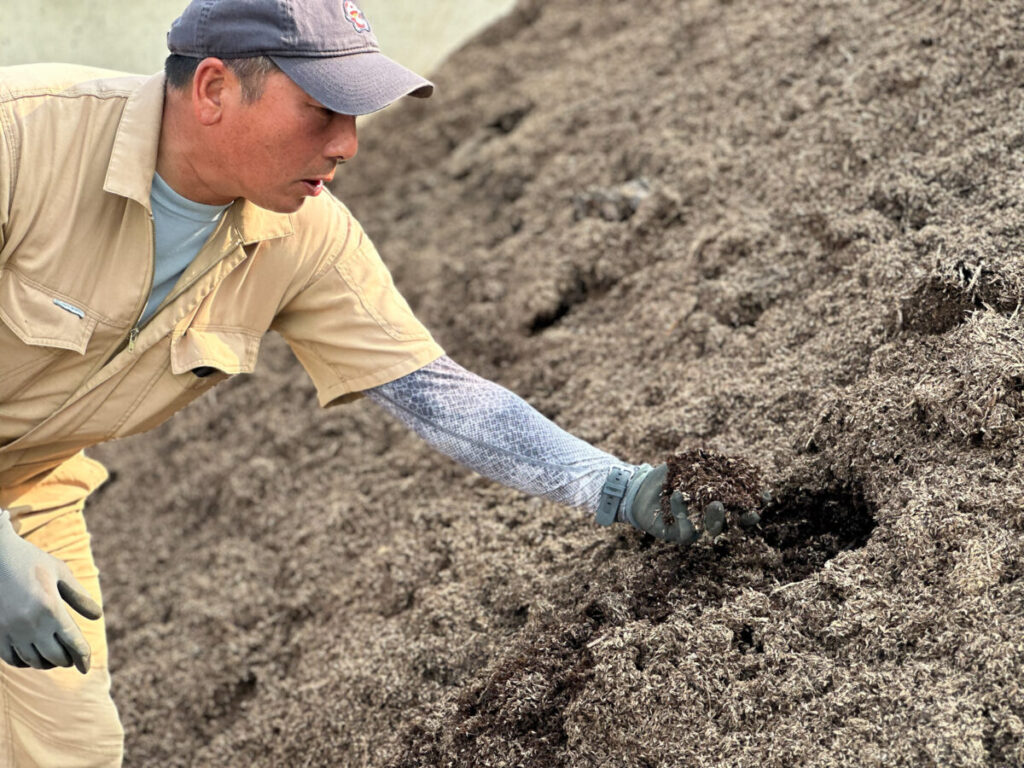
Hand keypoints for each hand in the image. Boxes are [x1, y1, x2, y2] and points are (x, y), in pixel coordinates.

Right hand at [0, 508, 101, 673]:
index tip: (86, 667)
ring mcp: (11, 631)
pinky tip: (32, 655)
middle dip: (67, 660)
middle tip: (72, 657)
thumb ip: (79, 596)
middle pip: (55, 657)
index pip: (73, 643)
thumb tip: (97, 616)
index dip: (83, 657)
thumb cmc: (30, 560)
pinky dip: (25, 661)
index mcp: (51, 608)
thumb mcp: (60, 572)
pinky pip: (12, 659)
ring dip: (47, 662)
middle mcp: (31, 624)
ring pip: (34, 661)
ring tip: (55, 657)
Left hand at [619, 464, 765, 544]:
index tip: (765, 497)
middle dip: (744, 517)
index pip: (743, 506)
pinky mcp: (678, 536)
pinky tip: (677, 495)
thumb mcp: (689, 464)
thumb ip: (709, 462)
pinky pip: (687, 530)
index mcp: (719, 501)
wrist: (640, 487)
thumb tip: (733, 460)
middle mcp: (710, 519)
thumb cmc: (668, 475)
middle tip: (749, 511)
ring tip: (716, 504)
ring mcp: (696, 528)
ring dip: (717, 518)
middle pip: (734, 523)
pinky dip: (683, 512)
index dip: (756, 503)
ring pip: (713, 530)